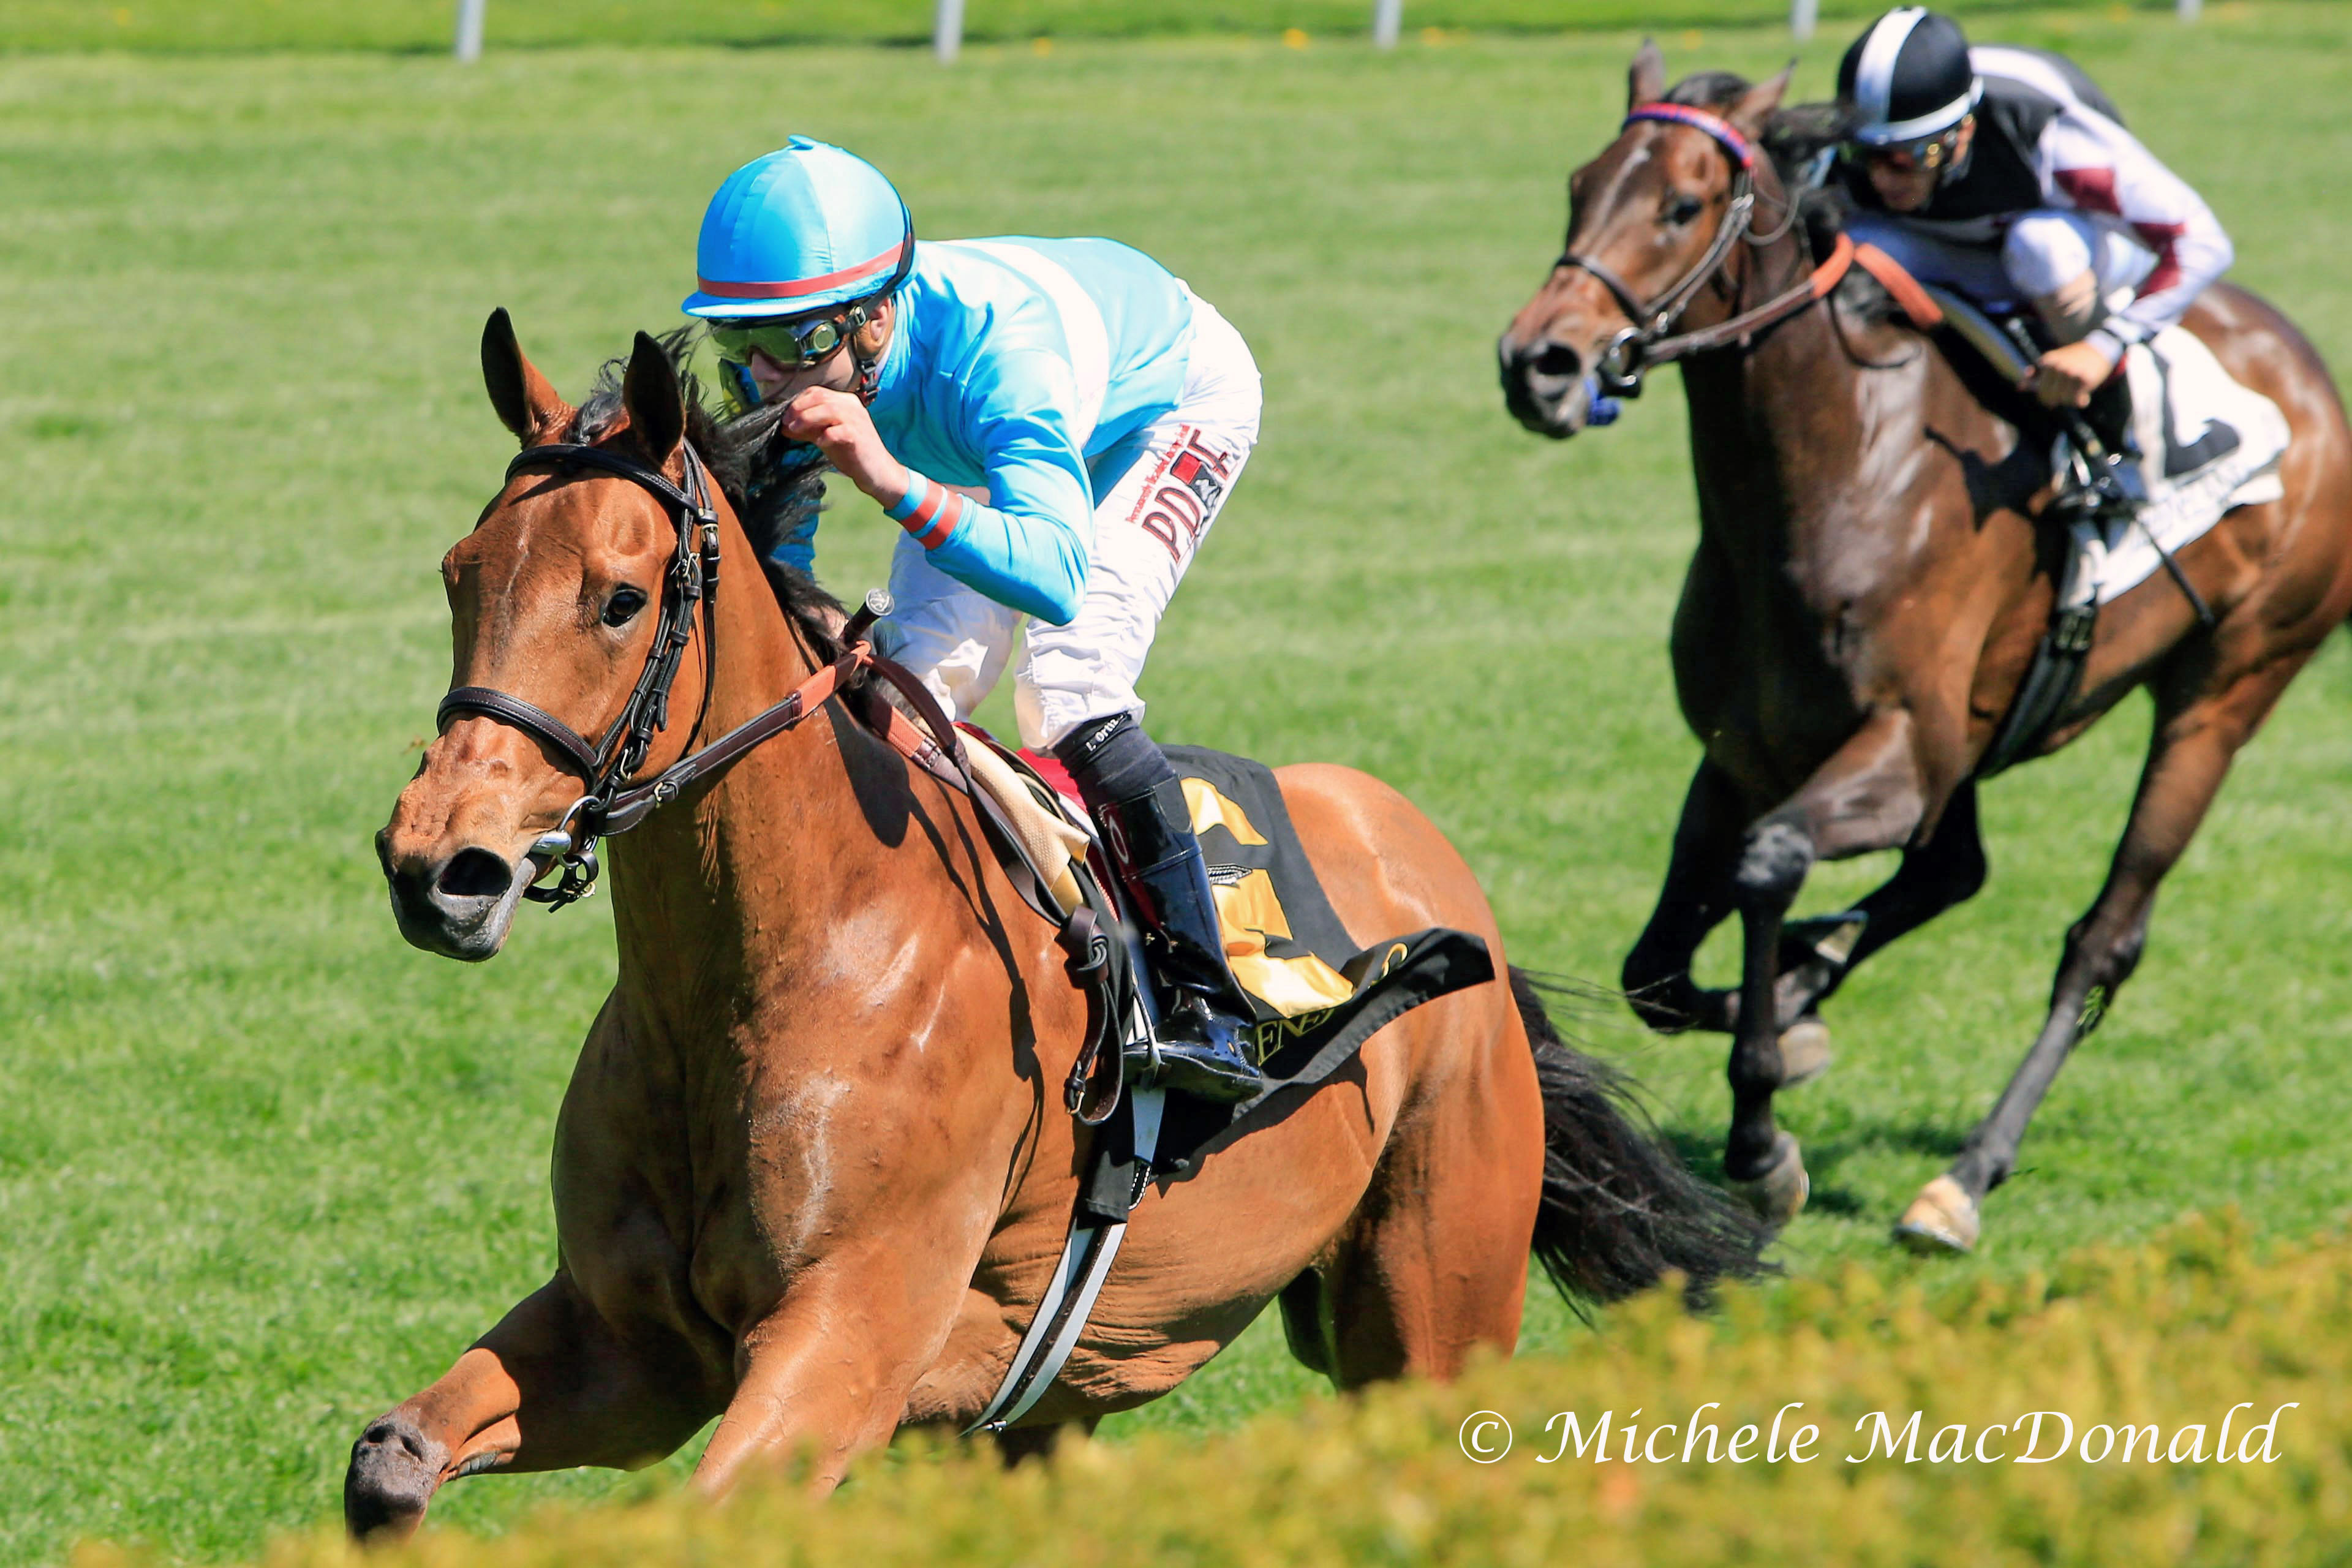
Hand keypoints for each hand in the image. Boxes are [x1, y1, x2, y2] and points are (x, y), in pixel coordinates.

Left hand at [779, 387, 907, 507]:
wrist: (877, 471)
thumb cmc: (851, 453)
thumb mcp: (825, 436)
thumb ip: (807, 429)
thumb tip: (784, 426)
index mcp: (845, 402)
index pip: (817, 392)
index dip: (798, 402)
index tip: (785, 417)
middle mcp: (852, 406)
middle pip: (820, 397)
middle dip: (799, 409)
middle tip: (786, 423)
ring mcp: (857, 420)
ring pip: (828, 409)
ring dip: (807, 419)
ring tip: (795, 430)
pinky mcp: (859, 436)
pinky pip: (839, 431)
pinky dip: (825, 436)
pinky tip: (818, 443)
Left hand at [2027, 339, 2116, 408]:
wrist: (2100, 349)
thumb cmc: (2073, 358)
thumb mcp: (2053, 361)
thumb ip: (2036, 375)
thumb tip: (2019, 387)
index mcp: (2047, 362)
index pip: (2040, 392)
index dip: (2047, 396)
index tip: (2055, 392)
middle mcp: (2057, 367)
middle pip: (2050, 398)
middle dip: (2058, 398)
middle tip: (2067, 392)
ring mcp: (2071, 373)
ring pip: (2064, 400)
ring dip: (2070, 399)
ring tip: (2076, 389)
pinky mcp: (2085, 379)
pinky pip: (2076, 401)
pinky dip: (2080, 401)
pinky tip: (2084, 394)